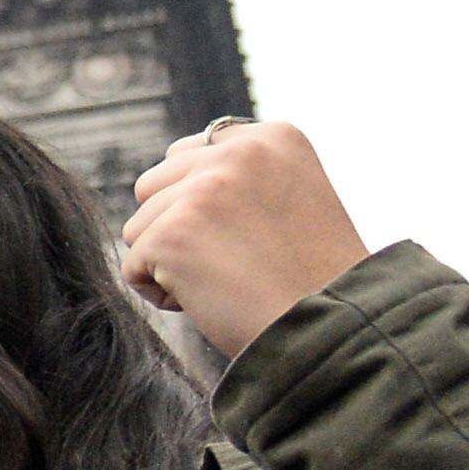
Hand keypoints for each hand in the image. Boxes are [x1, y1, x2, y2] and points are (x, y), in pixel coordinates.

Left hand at [121, 118, 369, 362]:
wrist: (335, 331)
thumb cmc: (313, 279)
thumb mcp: (290, 200)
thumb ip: (238, 176)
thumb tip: (167, 177)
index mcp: (274, 138)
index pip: (188, 155)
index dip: (201, 204)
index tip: (245, 235)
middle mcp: (239, 152)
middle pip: (153, 187)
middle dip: (177, 228)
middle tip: (239, 261)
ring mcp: (203, 191)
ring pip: (139, 228)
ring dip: (170, 262)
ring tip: (232, 280)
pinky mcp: (172, 234)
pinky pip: (133, 267)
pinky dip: (162, 294)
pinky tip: (213, 300)